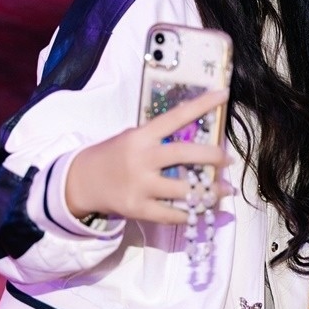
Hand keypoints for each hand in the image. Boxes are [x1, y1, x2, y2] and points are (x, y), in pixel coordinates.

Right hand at [65, 89, 230, 224]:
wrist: (80, 182)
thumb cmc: (114, 155)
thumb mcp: (133, 137)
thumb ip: (161, 136)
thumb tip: (198, 132)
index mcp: (142, 136)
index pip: (176, 116)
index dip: (202, 105)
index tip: (224, 94)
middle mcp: (142, 159)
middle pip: (184, 154)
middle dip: (213, 156)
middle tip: (229, 159)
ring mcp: (139, 185)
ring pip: (183, 189)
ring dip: (210, 191)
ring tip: (225, 189)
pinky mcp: (137, 209)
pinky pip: (171, 214)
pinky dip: (190, 213)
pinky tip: (202, 209)